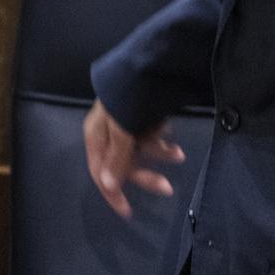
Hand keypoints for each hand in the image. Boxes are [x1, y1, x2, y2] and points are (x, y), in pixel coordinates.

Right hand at [83, 100, 184, 218]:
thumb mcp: (123, 130)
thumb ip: (117, 159)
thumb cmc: (129, 100)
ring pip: (140, 152)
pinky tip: (170, 133)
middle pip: (122, 165)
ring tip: (178, 153)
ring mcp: (125, 124)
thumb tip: (108, 186)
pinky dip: (160, 140)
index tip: (128, 212)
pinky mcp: (140, 117)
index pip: (99, 173)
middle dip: (145, 175)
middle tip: (168, 188)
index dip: (113, 193)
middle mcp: (108, 132)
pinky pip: (149, 137)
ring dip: (158, 154)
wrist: (149, 62)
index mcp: (96, 136)